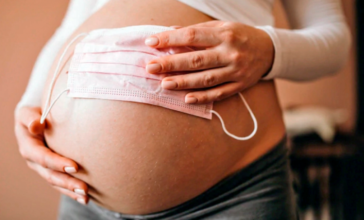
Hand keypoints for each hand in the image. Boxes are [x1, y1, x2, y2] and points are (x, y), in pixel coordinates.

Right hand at [14, 106, 88, 204]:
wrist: (33, 120)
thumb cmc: (33, 114)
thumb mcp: (27, 113)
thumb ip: (30, 118)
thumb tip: (36, 125)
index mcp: (28, 147)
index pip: (43, 157)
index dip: (57, 163)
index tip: (75, 166)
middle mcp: (35, 162)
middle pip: (51, 175)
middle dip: (68, 183)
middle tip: (84, 188)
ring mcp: (43, 169)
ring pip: (57, 182)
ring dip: (71, 191)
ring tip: (86, 197)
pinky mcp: (52, 171)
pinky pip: (61, 183)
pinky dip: (72, 192)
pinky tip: (85, 198)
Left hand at [145, 21, 273, 103]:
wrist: (269, 50)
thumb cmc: (240, 35)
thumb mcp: (221, 26)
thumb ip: (197, 31)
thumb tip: (171, 31)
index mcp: (224, 34)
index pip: (192, 36)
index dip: (170, 39)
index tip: (151, 42)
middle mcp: (230, 53)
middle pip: (196, 60)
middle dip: (171, 64)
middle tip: (151, 67)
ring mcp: (236, 71)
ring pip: (206, 79)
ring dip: (183, 82)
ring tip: (164, 84)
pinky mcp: (240, 85)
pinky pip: (219, 93)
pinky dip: (203, 97)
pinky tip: (187, 99)